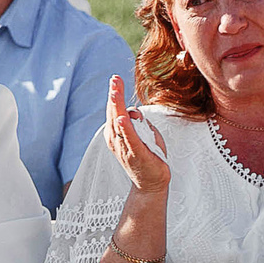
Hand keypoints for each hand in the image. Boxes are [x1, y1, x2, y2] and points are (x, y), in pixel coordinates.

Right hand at [103, 76, 169, 197]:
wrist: (150, 184)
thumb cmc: (148, 157)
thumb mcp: (144, 133)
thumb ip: (138, 121)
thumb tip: (133, 110)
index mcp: (116, 134)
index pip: (113, 110)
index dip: (114, 94)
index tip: (115, 78)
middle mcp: (116, 140)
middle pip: (113, 113)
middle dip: (113, 95)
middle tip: (114, 79)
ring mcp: (124, 148)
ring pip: (119, 124)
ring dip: (116, 107)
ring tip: (115, 92)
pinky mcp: (136, 155)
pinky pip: (130, 139)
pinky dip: (125, 129)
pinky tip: (123, 118)